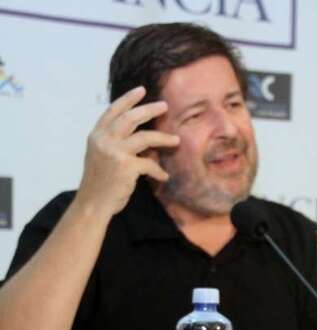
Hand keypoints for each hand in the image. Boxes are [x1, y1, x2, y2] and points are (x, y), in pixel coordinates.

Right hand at [74, 86, 179, 218]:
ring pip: (145, 137)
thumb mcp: (102, 157)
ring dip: (163, 138)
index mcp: (96, 136)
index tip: (142, 90)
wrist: (93, 204)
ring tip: (176, 139)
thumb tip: (142, 136)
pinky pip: (150, 163)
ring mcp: (114, 152)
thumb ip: (115, 143)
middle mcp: (103, 140)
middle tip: (165, 106)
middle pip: (130, 118)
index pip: (112, 111)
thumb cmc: (100, 182)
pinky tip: (163, 176)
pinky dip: (158, 170)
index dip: (127, 99)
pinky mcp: (125, 166)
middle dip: (149, 110)